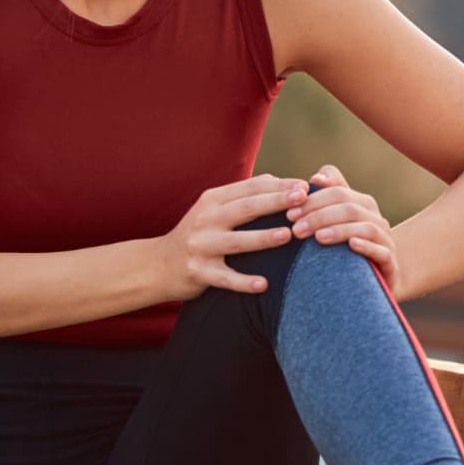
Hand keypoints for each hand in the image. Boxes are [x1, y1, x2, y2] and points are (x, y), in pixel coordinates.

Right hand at [154, 173, 310, 299]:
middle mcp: (205, 219)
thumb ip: (241, 196)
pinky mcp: (198, 272)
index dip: (278, 186)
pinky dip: (244, 282)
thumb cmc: (198, 234)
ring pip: (236, 241)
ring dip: (263, 238)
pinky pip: (225, 278)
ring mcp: (200, 246)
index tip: (304, 186)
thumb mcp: (213, 209)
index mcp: (212, 200)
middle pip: (245, 208)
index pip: (249, 188)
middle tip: (303, 199)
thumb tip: (274, 180)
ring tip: (289, 235)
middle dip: (275, 202)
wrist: (158, 265)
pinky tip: (264, 284)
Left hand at [290, 164, 401, 294]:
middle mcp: (376, 218)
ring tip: (317, 238)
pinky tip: (351, 245)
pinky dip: (367, 246)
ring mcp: (385, 239)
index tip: (290, 214)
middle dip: (320, 216)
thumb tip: (316, 177)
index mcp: (362, 203)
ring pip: (366, 228)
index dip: (313, 200)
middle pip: (349, 208)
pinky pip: (382, 251)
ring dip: (340, 230)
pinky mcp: (390, 263)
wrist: (374, 278)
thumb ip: (326, 198)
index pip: (338, 191)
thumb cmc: (346, 247)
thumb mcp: (334, 223)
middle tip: (296, 229)